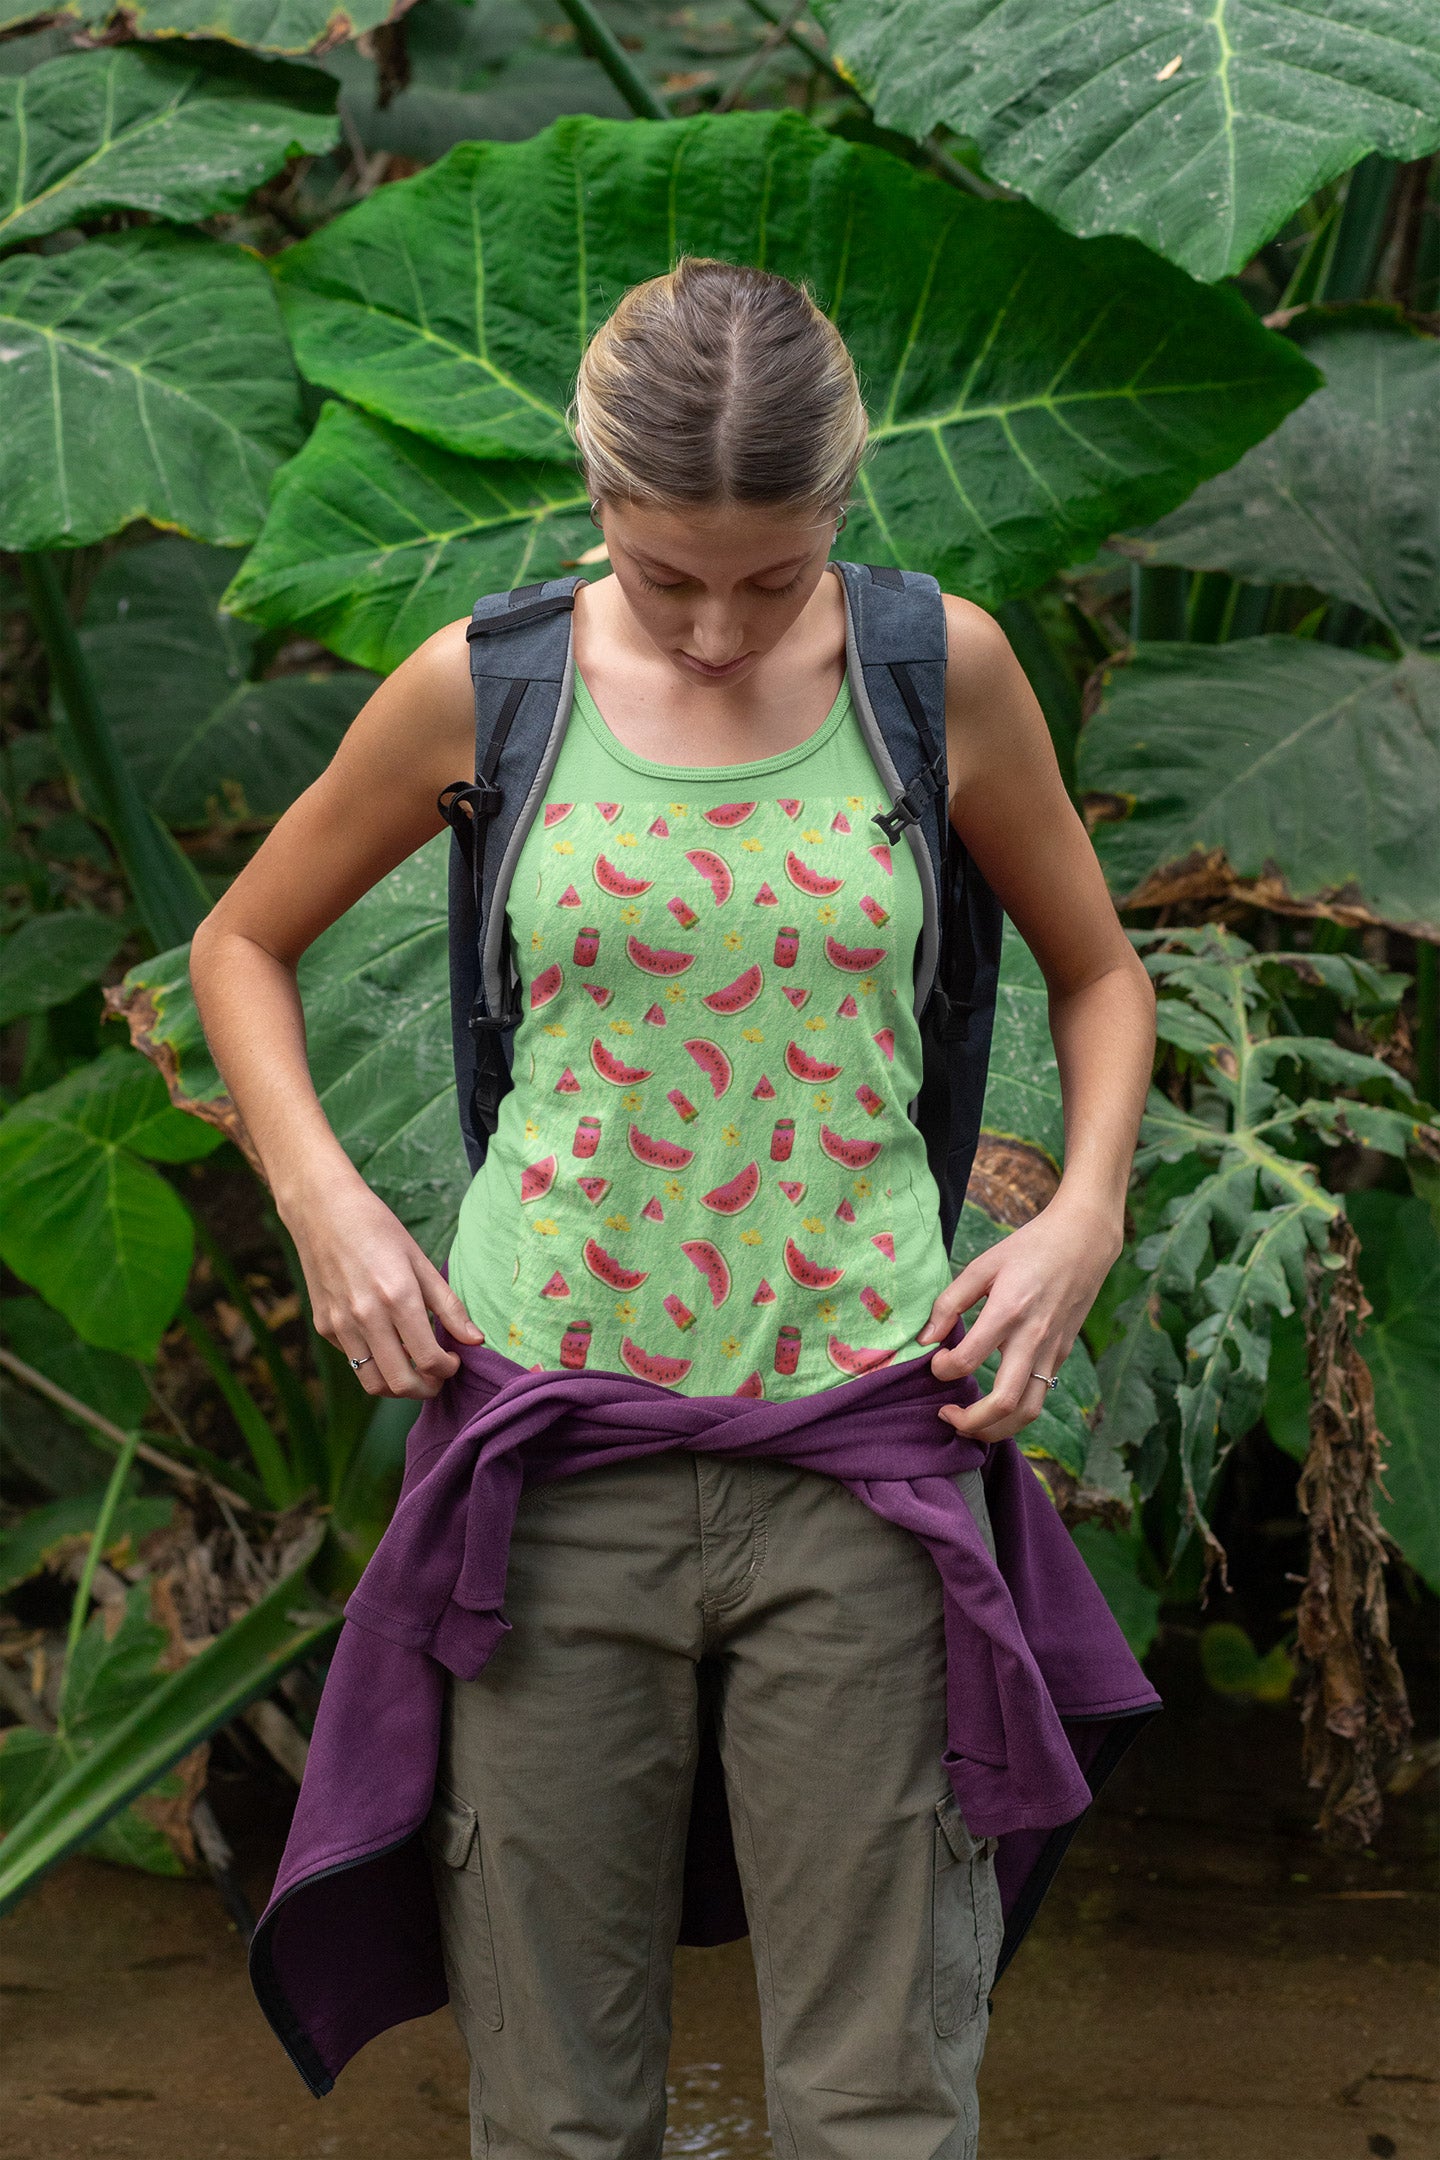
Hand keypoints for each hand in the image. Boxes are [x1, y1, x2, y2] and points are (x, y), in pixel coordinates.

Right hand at [283, 1169, 484, 1399]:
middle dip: (427, 1389)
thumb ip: (449, 1306)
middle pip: (400, 1383)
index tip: (454, 1360)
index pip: (428, 1359)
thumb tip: (475, 1340)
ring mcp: (340, 1325)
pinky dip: (374, 1363)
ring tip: (414, 1369)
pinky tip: (386, 1342)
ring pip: (372, 1383)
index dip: (448, 1369)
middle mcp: (365, 1317)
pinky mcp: (324, 1326)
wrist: (322, 1211)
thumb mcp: (420, 1261)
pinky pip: (353, 1360)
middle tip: (438, 1377)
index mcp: (397, 1297)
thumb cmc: (377, 1229)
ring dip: (398, 1386)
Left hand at [916, 1194, 1120, 1443]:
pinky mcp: (1062, 1354)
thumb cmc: (1029, 1248)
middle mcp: (1033, 1337)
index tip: (935, 1363)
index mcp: (1008, 1310)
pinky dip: (1015, 1412)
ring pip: (1029, 1411)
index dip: (942, 1370)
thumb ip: (950, 1302)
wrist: (1084, 1241)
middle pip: (1005, 1402)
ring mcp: (1052, 1350)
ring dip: (997, 1429)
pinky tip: (995, 1405)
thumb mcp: (983, 1265)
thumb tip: (925, 1339)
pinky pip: (1040, 1396)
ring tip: (970, 1425)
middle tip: (947, 1416)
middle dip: (971, 1422)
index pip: (967, 1359)